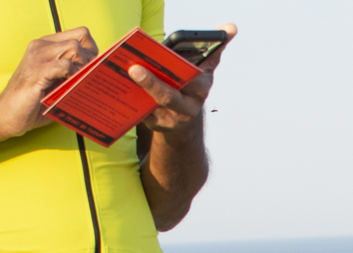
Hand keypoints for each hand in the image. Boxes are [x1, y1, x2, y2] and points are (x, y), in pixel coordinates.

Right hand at [0, 28, 98, 136]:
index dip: (93, 50)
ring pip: (74, 49)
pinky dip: (73, 76)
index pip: (80, 34)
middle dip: (91, 60)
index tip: (93, 69)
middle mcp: (41, 47)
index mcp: (46, 46)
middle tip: (88, 79)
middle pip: (80, 39)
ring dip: (83, 68)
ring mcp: (37, 57)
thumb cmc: (33, 103)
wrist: (6, 116)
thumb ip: (73, 75)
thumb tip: (99, 76)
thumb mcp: (57, 85)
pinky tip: (71, 88)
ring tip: (80, 84)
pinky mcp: (36, 72)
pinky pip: (65, 65)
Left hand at [131, 22, 236, 137]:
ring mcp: (172, 119)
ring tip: (128, 74)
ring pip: (155, 106)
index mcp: (201, 89)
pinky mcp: (158, 126)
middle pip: (170, 96)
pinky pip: (144, 114)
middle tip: (135, 68)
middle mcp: (189, 107)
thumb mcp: (204, 70)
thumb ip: (214, 49)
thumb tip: (231, 27)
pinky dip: (132, 101)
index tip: (172, 60)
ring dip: (140, 91)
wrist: (183, 124)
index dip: (185, 71)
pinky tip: (121, 86)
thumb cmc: (190, 89)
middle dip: (153, 83)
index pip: (195, 80)